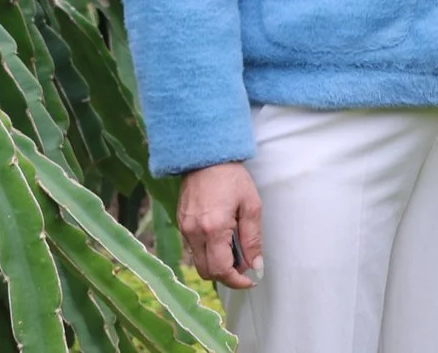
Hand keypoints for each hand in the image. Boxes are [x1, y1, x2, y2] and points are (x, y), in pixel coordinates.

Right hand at [178, 162, 261, 289]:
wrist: (205, 157)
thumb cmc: (232, 178)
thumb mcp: (251, 206)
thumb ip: (252, 239)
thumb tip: (256, 265)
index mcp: (213, 228)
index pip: (221, 270)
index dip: (236, 281)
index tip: (250, 281)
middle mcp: (194, 233)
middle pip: (206, 271)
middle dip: (227, 275)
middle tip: (245, 265)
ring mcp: (184, 229)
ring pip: (199, 262)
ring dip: (217, 263)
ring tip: (235, 247)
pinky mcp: (180, 224)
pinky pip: (194, 249)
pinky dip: (208, 251)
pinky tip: (222, 238)